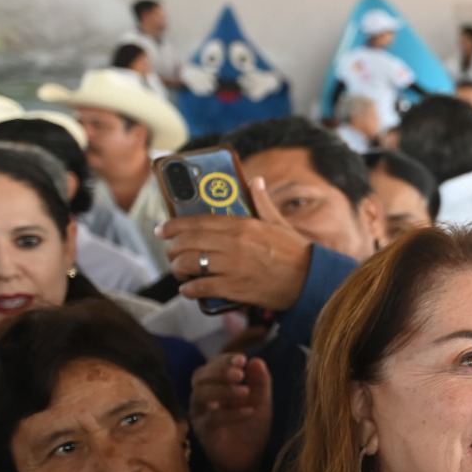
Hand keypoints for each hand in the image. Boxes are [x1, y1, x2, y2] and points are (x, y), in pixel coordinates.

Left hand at [158, 177, 312, 311]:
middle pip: (187, 242)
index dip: (173, 225)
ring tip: (180, 271)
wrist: (310, 280)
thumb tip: (256, 182)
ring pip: (190, 264)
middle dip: (172, 249)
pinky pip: (200, 287)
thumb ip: (262, 202)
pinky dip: (189, 289)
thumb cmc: (295, 252)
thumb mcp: (278, 223)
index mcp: (242, 224)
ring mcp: (232, 266)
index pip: (197, 221)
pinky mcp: (234, 288)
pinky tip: (188, 289)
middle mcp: (233, 243)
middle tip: (170, 252)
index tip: (162, 229)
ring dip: (178, 269)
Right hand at [190, 353, 272, 471]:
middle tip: (239, 374)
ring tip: (245, 392)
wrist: (249, 458)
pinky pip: (211, 419)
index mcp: (215, 384)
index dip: (225, 360)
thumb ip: (260, 382)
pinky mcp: (203, 432)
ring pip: (201, 395)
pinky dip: (230, 413)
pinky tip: (248, 411)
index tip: (242, 359)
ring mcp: (200, 414)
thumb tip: (256, 360)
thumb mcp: (261, 401)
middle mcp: (203, 396)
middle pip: (200, 376)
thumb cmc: (251, 426)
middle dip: (219, 371)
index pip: (213, 365)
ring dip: (223, 390)